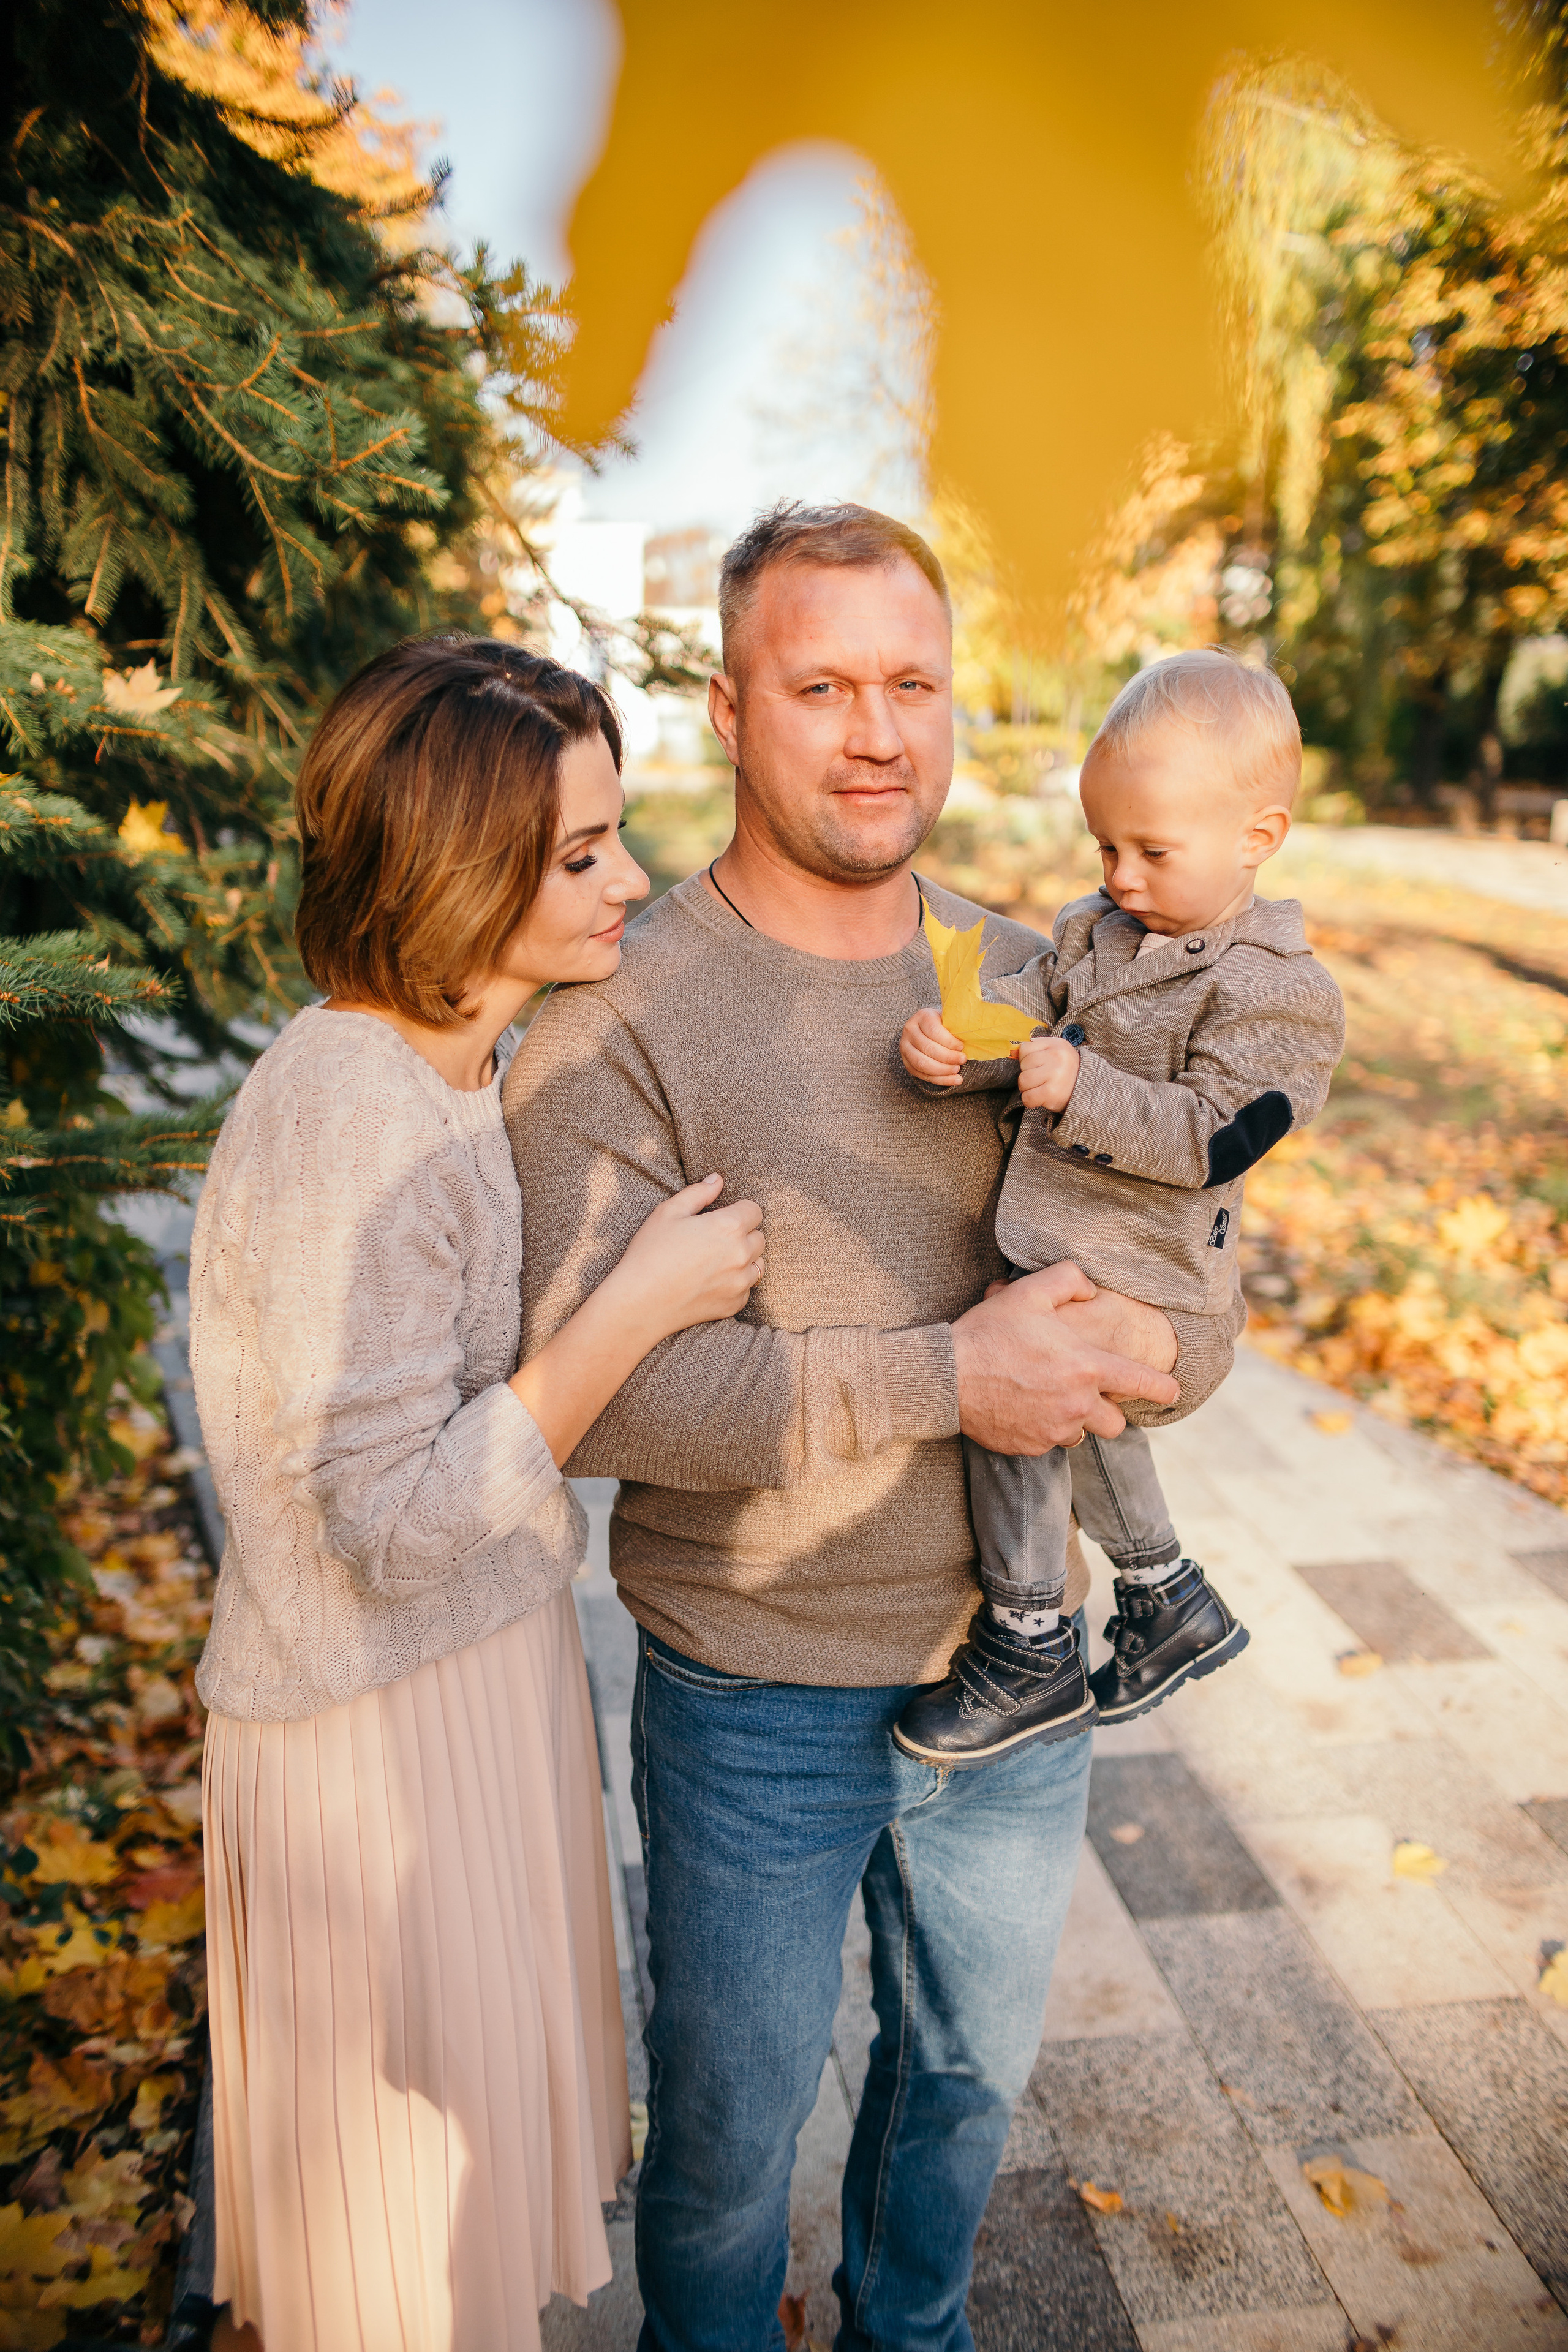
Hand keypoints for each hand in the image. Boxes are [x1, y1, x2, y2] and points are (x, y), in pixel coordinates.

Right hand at [605, 1174, 764, 1342]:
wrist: (639, 1303)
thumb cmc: (650, 1253)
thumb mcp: (668, 1212)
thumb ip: (698, 1193)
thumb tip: (718, 1180)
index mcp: (729, 1226)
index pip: (754, 1211)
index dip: (739, 1210)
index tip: (722, 1217)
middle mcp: (741, 1254)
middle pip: (759, 1238)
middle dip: (743, 1234)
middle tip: (715, 1239)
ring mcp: (740, 1282)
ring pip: (757, 1264)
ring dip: (744, 1259)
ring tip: (716, 1260)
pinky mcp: (734, 1304)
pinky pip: (746, 1288)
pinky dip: (736, 1283)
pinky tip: (711, 1281)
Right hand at [900, 1005, 964, 1085]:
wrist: (929, 1030)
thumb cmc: (945, 1025)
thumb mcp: (950, 1020)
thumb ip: (957, 1027)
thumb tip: (972, 1037)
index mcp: (922, 1016)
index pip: (934, 1030)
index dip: (949, 1041)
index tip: (962, 1046)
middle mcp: (910, 1031)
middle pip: (927, 1048)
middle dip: (948, 1057)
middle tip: (962, 1060)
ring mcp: (905, 1047)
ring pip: (922, 1063)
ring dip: (943, 1070)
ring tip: (957, 1070)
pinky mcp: (907, 1063)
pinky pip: (922, 1075)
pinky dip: (940, 1080)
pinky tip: (954, 1080)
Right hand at [952, 1262, 1178, 1453]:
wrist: (947, 1376)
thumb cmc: (990, 1332)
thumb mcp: (1030, 1292)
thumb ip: (1069, 1280)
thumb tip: (1091, 1289)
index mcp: (1086, 1368)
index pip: (1143, 1384)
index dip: (1164, 1389)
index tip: (1173, 1391)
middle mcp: (1077, 1405)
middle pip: (1117, 1424)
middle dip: (1110, 1411)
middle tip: (1090, 1393)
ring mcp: (1053, 1430)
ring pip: (1081, 1435)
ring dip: (1075, 1420)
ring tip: (1049, 1397)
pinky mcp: (1030, 1447)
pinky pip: (1049, 1443)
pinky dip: (1044, 1429)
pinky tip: (1023, 1407)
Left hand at [1016, 1034, 1078, 1111]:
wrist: (1087, 1090)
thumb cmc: (1066, 1070)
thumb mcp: (1055, 1052)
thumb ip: (1034, 1049)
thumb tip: (1011, 1050)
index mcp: (1056, 1044)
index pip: (1024, 1048)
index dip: (1026, 1059)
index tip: (1037, 1065)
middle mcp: (1056, 1058)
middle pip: (1023, 1065)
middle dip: (1028, 1073)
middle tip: (1042, 1078)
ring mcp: (1054, 1075)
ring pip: (1023, 1081)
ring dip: (1028, 1088)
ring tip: (1041, 1087)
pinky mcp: (1051, 1093)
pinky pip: (1027, 1097)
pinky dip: (1030, 1100)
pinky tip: (1041, 1097)